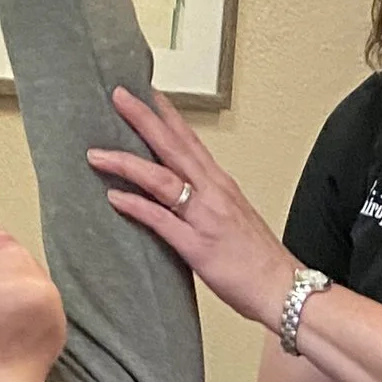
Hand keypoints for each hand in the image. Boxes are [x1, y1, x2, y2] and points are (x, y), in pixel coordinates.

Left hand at [89, 89, 305, 328]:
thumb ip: (208, 204)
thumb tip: (183, 198)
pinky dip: (136, 206)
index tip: (148, 93)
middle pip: (173, 147)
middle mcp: (213, 193)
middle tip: (118, 95)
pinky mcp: (197, 246)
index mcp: (222, 185)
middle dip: (143, 119)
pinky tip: (113, 196)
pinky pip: (160, 220)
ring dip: (127, 163)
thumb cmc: (259, 260)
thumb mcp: (234, 219)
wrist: (284, 289)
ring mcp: (205, 218)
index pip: (191, 141)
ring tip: (97, 152)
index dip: (168, 115)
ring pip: (161, 179)